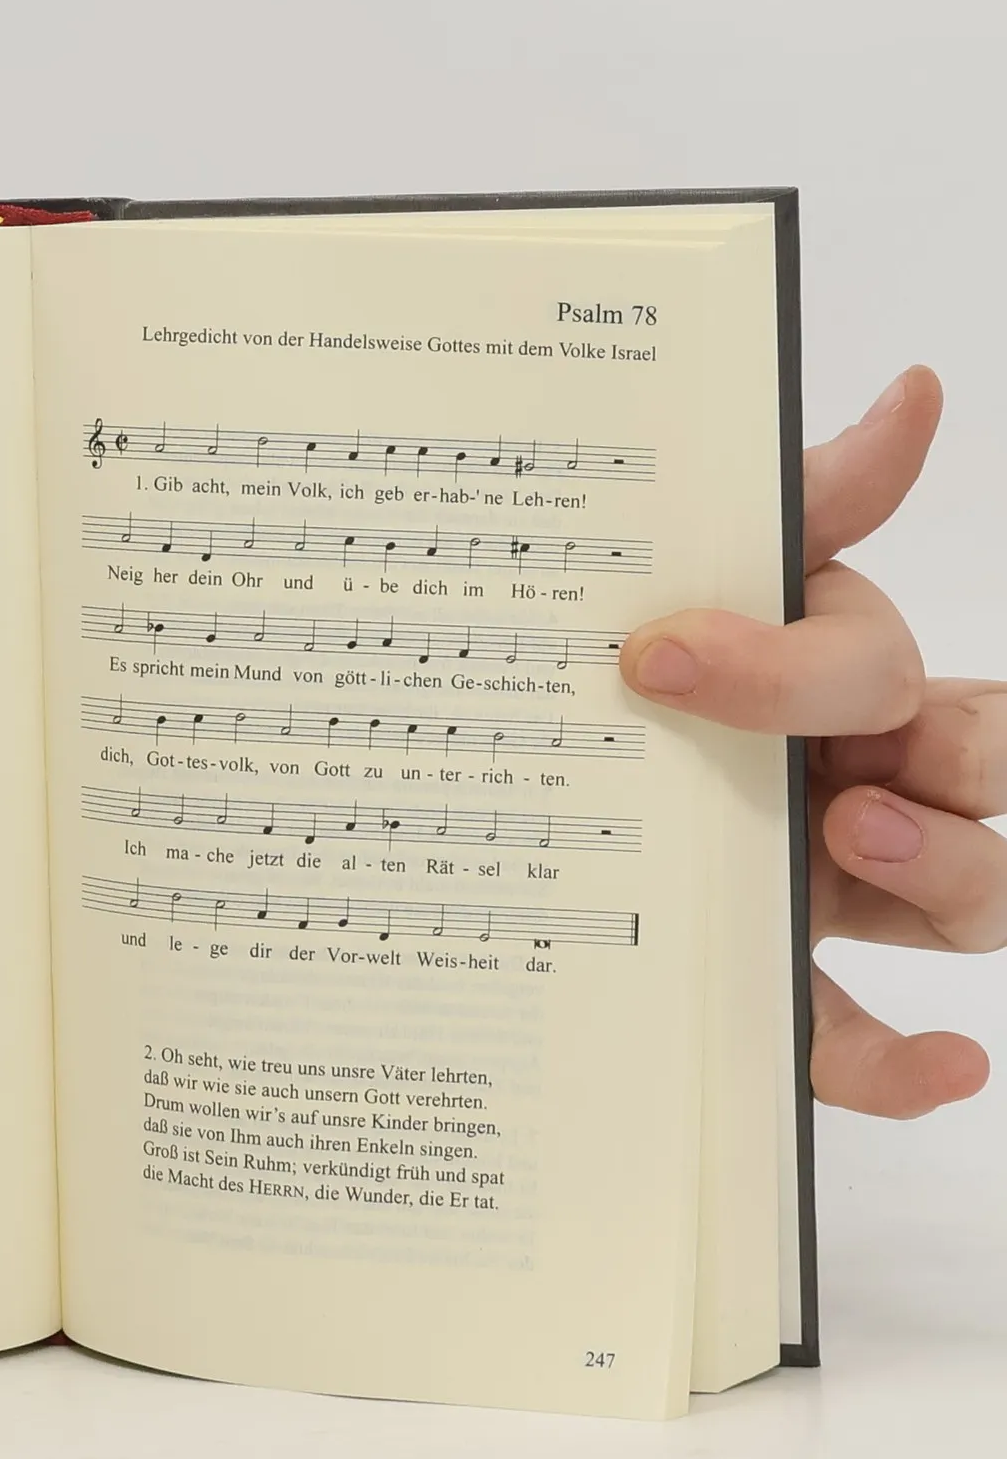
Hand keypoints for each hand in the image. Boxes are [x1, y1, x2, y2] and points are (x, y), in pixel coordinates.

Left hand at [620, 368, 996, 1118]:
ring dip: (948, 876)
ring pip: (973, 901)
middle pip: (984, 775)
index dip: (796, 665)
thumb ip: (805, 505)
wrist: (500, 796)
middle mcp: (861, 784)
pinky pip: (877, 1044)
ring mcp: (837, 893)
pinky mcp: (796, 998)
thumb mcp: (695, 585)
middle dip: (947, 775)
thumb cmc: (624, 684)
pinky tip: (942, 1064)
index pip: (880, 670)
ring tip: (850, 847)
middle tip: (833, 791)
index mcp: (834, 689)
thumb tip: (916, 395)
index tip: (658, 654)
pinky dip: (914, 1062)